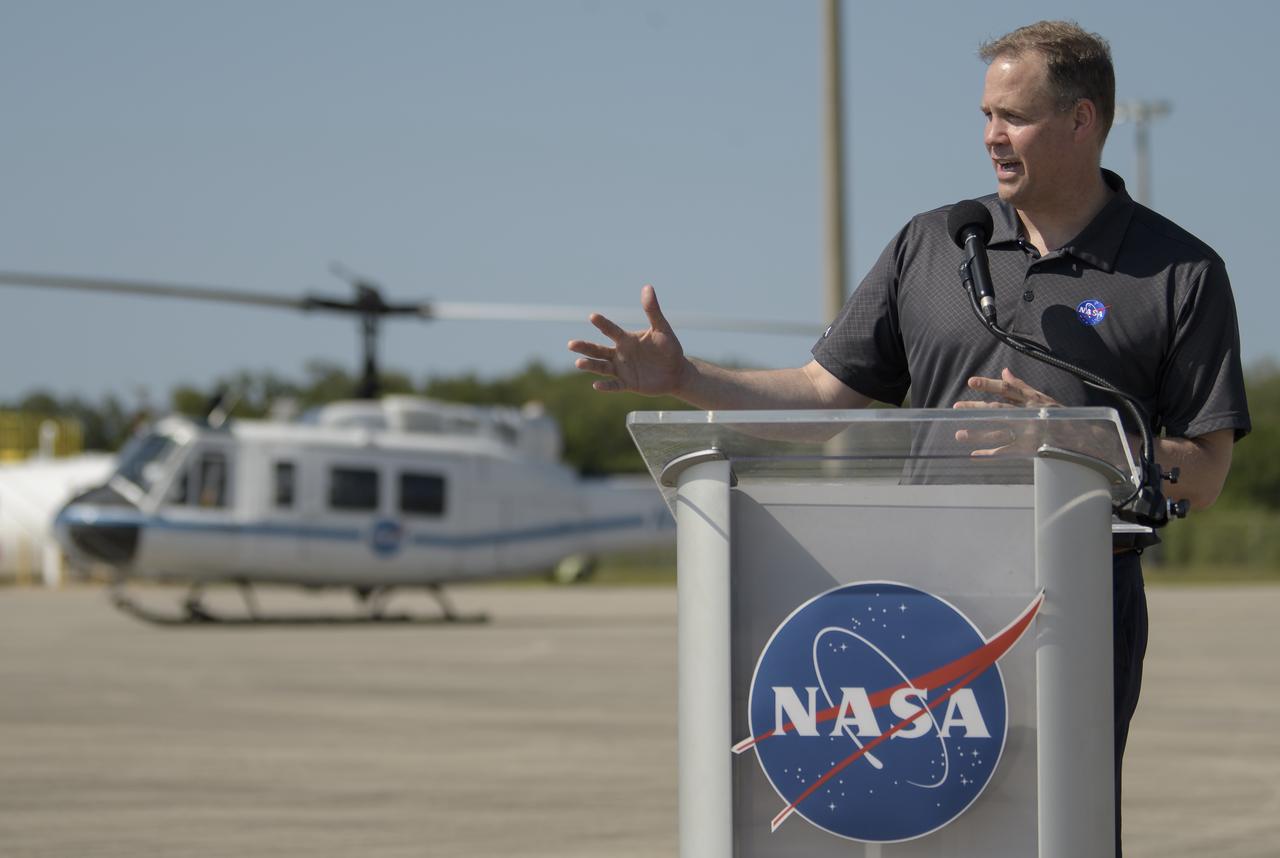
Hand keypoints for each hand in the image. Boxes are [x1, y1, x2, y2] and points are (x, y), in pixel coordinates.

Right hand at [568, 284, 688, 394]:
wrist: (677, 372)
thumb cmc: (669, 348)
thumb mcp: (662, 329)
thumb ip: (653, 310)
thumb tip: (647, 287)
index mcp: (626, 339)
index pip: (611, 330)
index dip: (603, 324)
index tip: (593, 316)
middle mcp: (619, 354)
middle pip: (598, 350)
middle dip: (585, 347)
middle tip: (571, 344)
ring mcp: (622, 369)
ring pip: (601, 367)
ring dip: (590, 365)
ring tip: (579, 363)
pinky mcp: (627, 383)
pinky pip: (614, 385)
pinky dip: (606, 386)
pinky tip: (597, 385)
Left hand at [951, 368, 1060, 455]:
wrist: (1081, 439)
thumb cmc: (1060, 416)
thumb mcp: (1042, 398)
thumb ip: (1021, 387)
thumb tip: (1004, 372)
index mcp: (1032, 400)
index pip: (1008, 389)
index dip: (989, 385)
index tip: (971, 382)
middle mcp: (1029, 415)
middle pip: (999, 411)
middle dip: (977, 409)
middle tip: (957, 408)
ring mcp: (1028, 433)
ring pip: (999, 433)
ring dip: (978, 434)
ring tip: (959, 435)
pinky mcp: (1029, 449)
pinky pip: (1006, 452)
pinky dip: (990, 454)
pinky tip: (974, 455)